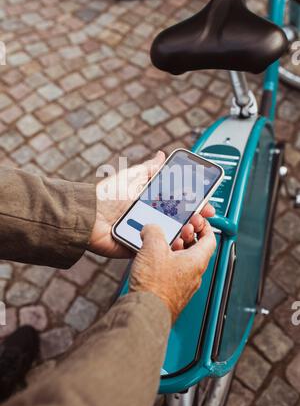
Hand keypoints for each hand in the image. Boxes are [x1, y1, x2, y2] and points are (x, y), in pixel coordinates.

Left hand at [89, 151, 214, 258]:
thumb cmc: (106, 196)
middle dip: (195, 219)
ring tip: (189, 228)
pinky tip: (178, 243)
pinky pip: (158, 250)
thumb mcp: (131, 177)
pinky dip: (170, 248)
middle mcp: (152, 217)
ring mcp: (147, 233)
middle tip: (201, 217)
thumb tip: (161, 155)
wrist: (87, 217)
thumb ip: (148, 169)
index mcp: (151, 201)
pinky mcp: (141, 247)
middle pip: (180, 220)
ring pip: (173, 236)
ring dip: (185, 232)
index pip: (179, 203)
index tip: (206, 205)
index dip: (194, 204)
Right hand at [129, 220, 216, 322]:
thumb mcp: (153, 247)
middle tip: (175, 230)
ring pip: (183, 262)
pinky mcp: (172, 294)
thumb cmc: (155, 287)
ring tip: (159, 244)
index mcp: (197, 261)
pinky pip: (173, 274)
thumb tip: (151, 229)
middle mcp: (194, 275)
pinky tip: (151, 261)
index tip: (197, 220)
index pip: (210, 239)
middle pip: (196, 250)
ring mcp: (183, 286)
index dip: (205, 226)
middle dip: (186, 237)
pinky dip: (166, 263)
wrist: (145, 313)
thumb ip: (154, 231)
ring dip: (174, 250)